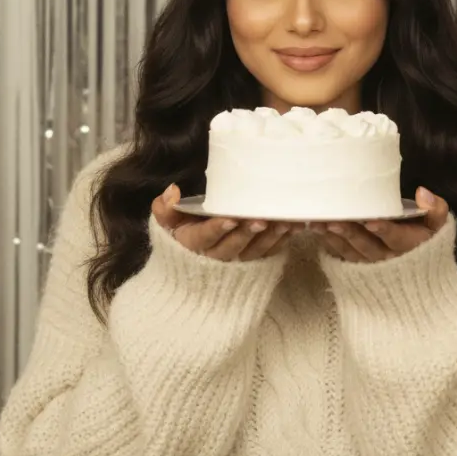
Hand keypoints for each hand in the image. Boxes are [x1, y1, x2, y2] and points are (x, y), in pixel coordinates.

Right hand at [151, 185, 303, 261]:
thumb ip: (165, 208)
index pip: (203, 238)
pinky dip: (281, 242)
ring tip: (282, 222)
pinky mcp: (253, 264)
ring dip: (269, 238)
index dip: (217, 229)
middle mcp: (214, 258)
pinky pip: (268, 255)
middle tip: (261, 220)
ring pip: (253, 253)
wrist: (194, 260)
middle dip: (246, 234)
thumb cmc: (183, 230)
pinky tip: (292, 228)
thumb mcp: (168, 221)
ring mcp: (235, 263)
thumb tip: (172, 191)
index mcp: (192, 244)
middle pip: (231, 248)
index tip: (231, 218)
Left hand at [309, 187, 448, 262]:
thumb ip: (435, 209)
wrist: (416, 268)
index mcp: (409, 246)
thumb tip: (422, 192)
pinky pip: (341, 257)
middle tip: (334, 221)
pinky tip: (316, 231)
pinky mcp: (356, 267)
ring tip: (318, 224)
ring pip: (351, 253)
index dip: (385, 230)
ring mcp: (370, 265)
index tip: (371, 221)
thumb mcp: (437, 225)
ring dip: (334, 239)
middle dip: (350, 234)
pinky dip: (328, 244)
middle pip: (368, 247)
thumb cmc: (423, 236)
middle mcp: (388, 259)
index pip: (397, 239)